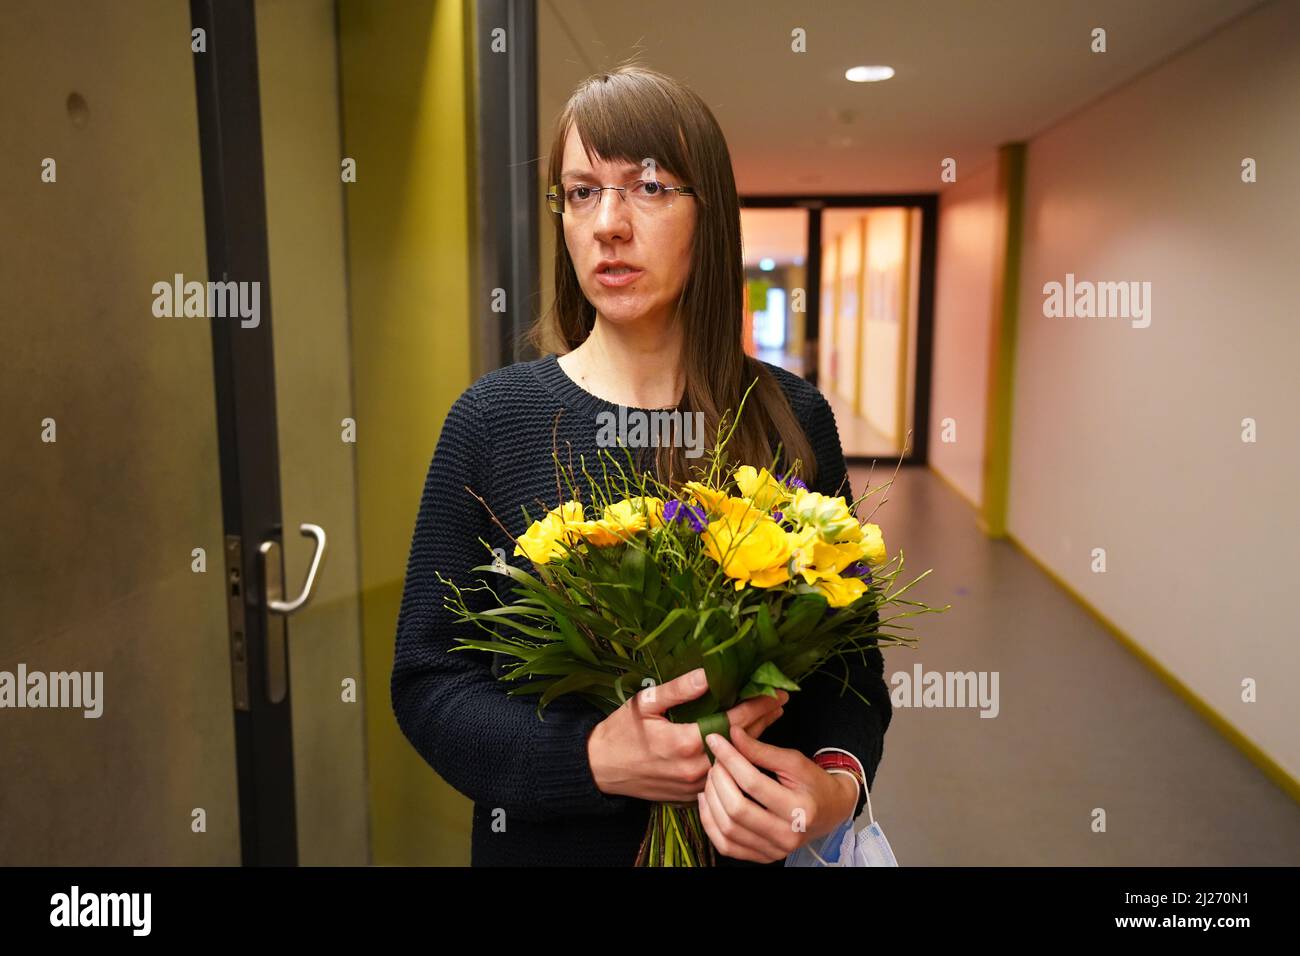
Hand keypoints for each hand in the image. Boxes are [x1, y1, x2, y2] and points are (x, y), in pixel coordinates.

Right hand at [587, 667, 788, 802]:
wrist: (600, 769)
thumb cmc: (620, 732)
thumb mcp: (645, 703)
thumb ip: (679, 689)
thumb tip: (709, 674)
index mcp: (686, 743)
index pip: (735, 722)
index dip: (758, 706)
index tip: (776, 691)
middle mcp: (696, 768)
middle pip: (741, 742)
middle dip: (763, 719)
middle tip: (780, 700)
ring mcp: (695, 785)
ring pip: (735, 760)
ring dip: (753, 738)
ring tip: (770, 717)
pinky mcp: (691, 795)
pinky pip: (722, 774)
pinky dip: (736, 757)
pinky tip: (745, 742)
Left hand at [696, 725, 858, 862]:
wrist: (831, 811)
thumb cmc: (814, 783)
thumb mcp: (794, 761)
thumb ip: (761, 750)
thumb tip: (731, 736)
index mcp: (800, 809)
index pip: (753, 783)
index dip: (730, 759)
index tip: (715, 740)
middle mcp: (787, 835)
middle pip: (737, 809)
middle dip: (718, 780)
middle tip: (714, 761)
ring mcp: (774, 850)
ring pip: (727, 830)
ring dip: (711, 800)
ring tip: (711, 778)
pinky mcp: (763, 857)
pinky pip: (726, 846)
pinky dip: (710, 823)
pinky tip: (708, 801)